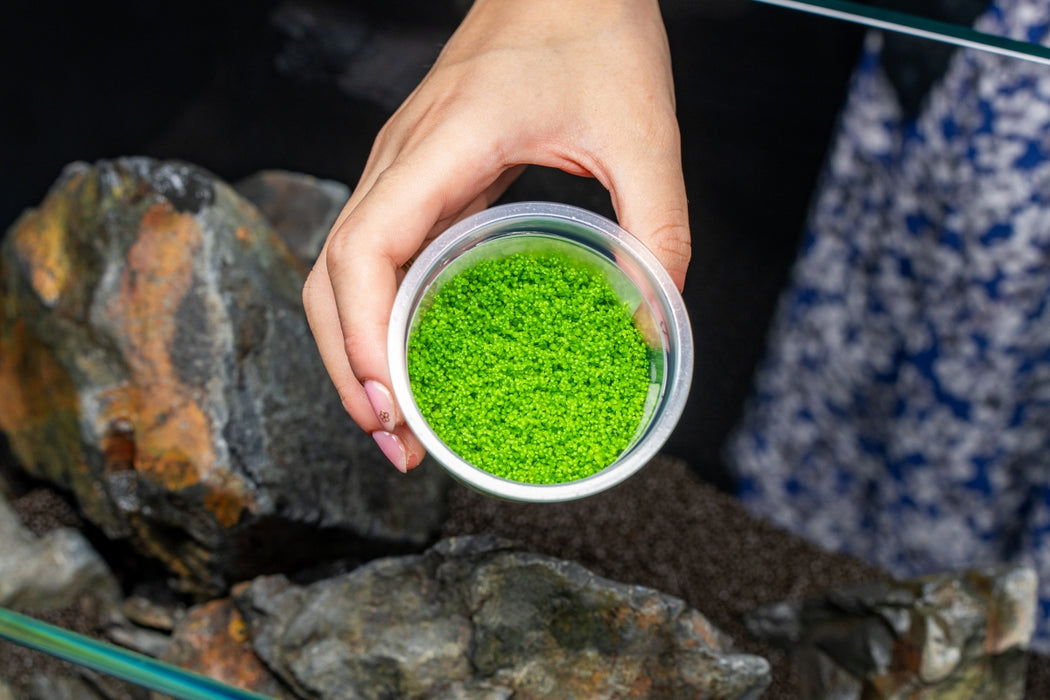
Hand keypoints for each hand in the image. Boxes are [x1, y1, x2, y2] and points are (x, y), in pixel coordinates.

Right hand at [302, 0, 690, 471]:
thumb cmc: (597, 32)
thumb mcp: (645, 135)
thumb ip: (659, 233)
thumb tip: (652, 326)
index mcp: (444, 143)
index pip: (364, 248)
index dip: (363, 336)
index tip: (393, 406)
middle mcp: (401, 158)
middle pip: (330, 275)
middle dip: (349, 369)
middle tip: (398, 444)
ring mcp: (400, 166)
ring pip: (337, 270)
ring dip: (353, 351)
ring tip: (396, 423)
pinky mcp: (417, 176)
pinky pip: (374, 255)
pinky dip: (375, 318)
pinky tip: (411, 360)